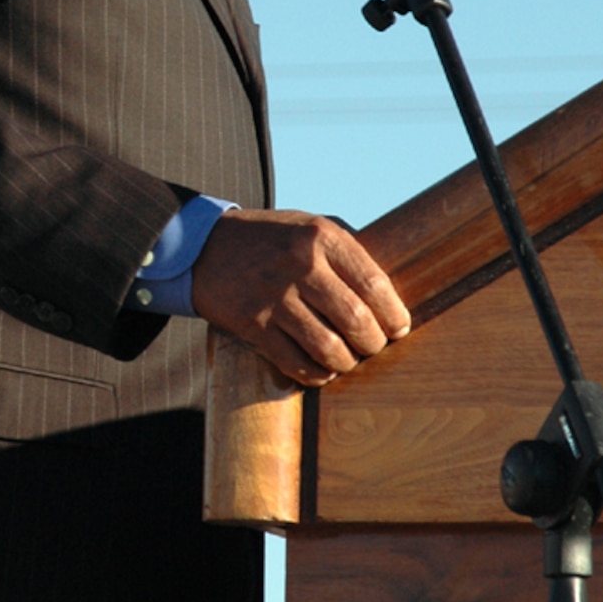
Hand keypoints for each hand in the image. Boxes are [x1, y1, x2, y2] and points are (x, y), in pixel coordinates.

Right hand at [192, 208, 409, 384]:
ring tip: (348, 358)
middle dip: (373, 343)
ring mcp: (274, 296)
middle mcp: (300, 264)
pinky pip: (295, 362)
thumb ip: (346, 254)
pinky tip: (322, 369)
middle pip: (356, 320)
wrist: (204, 245)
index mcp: (321, 237)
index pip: (375, 284)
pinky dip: (316, 374)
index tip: (398, 327)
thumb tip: (388, 297)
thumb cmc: (270, 240)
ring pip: (329, 347)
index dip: (394, 314)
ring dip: (346, 362)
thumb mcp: (309, 227)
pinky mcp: (253, 324)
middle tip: (373, 346)